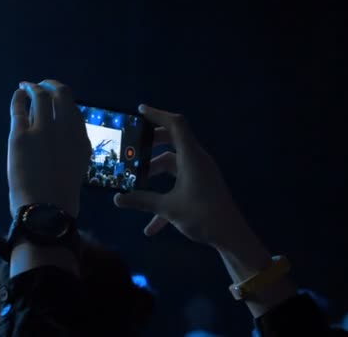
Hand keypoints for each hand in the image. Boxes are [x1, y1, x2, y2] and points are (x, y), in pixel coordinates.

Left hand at [7, 80, 90, 217]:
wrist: (45, 211)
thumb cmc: (59, 197)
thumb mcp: (76, 169)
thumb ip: (72, 149)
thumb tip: (63, 138)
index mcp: (81, 140)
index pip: (75, 111)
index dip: (64, 103)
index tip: (57, 101)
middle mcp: (65, 130)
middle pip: (62, 94)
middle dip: (52, 85)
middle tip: (44, 85)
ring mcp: (43, 131)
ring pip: (40, 96)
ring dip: (33, 87)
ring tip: (27, 86)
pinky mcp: (21, 137)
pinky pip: (19, 108)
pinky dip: (18, 97)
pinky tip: (18, 94)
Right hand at [113, 105, 245, 247]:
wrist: (231, 236)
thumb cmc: (201, 215)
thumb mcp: (168, 208)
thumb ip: (141, 201)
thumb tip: (117, 199)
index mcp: (191, 157)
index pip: (175, 125)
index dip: (157, 114)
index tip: (140, 111)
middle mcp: (196, 160)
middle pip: (173, 140)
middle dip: (152, 142)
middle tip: (133, 145)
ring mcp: (200, 173)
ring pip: (174, 163)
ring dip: (156, 170)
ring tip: (136, 181)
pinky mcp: (201, 186)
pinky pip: (179, 183)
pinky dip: (165, 196)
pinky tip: (151, 228)